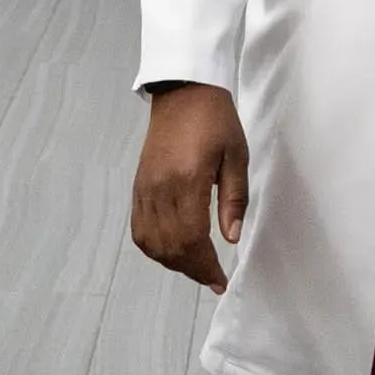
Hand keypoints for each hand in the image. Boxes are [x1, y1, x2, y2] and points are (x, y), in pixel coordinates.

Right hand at [132, 82, 248, 292]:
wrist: (182, 92)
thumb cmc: (216, 120)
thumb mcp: (236, 155)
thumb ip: (234, 198)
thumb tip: (232, 238)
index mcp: (187, 180)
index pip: (192, 238)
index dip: (206, 266)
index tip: (220, 281)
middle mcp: (160, 189)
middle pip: (170, 246)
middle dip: (192, 270)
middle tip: (212, 278)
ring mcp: (145, 188)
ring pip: (151, 242)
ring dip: (172, 262)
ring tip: (195, 267)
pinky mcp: (138, 186)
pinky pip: (139, 228)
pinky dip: (154, 247)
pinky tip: (171, 250)